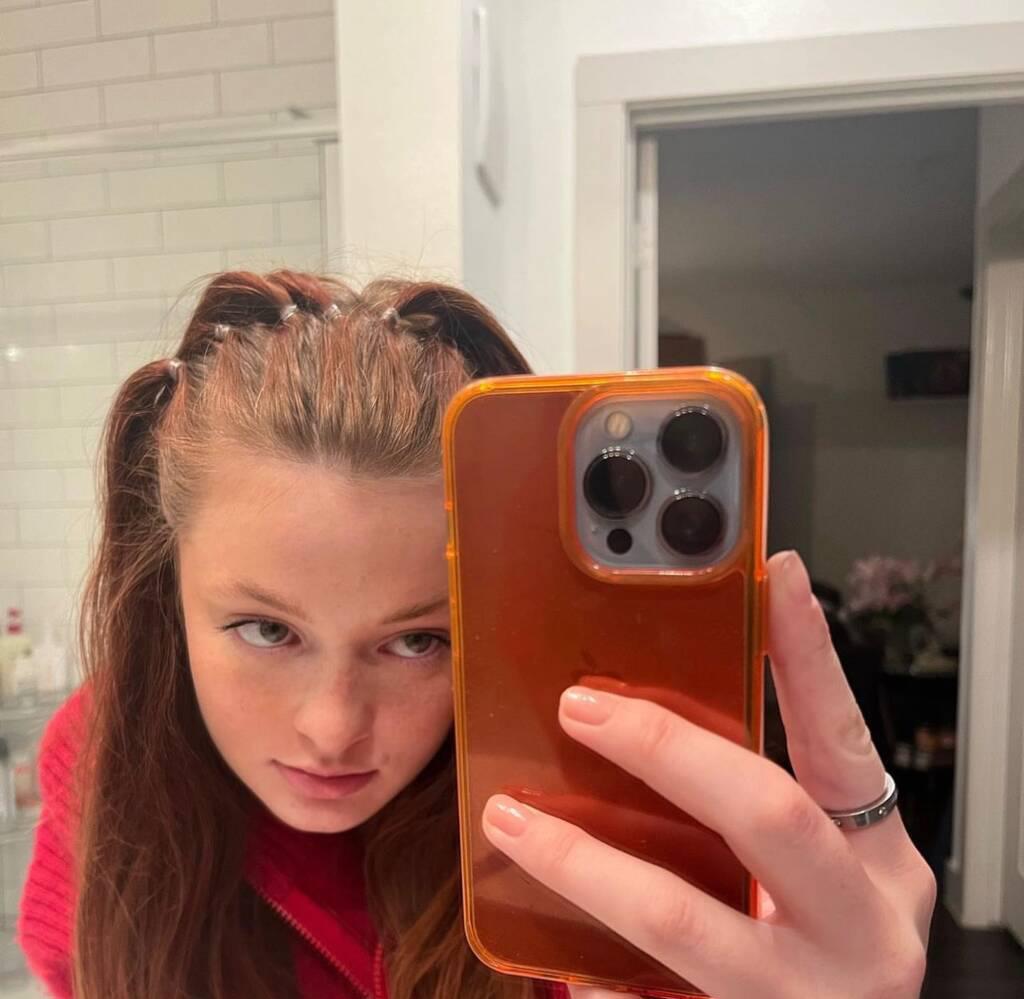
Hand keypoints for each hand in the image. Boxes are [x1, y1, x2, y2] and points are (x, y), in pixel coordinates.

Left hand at [481, 551, 936, 998]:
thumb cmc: (823, 952)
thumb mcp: (817, 874)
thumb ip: (756, 808)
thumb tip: (653, 713)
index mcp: (878, 867)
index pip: (841, 740)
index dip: (809, 655)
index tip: (771, 573)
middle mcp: (857, 929)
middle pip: (766, 813)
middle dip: (665, 748)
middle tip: (582, 706)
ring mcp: (801, 996)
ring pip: (680, 919)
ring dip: (582, 862)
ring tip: (509, 821)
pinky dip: (591, 973)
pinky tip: (544, 950)